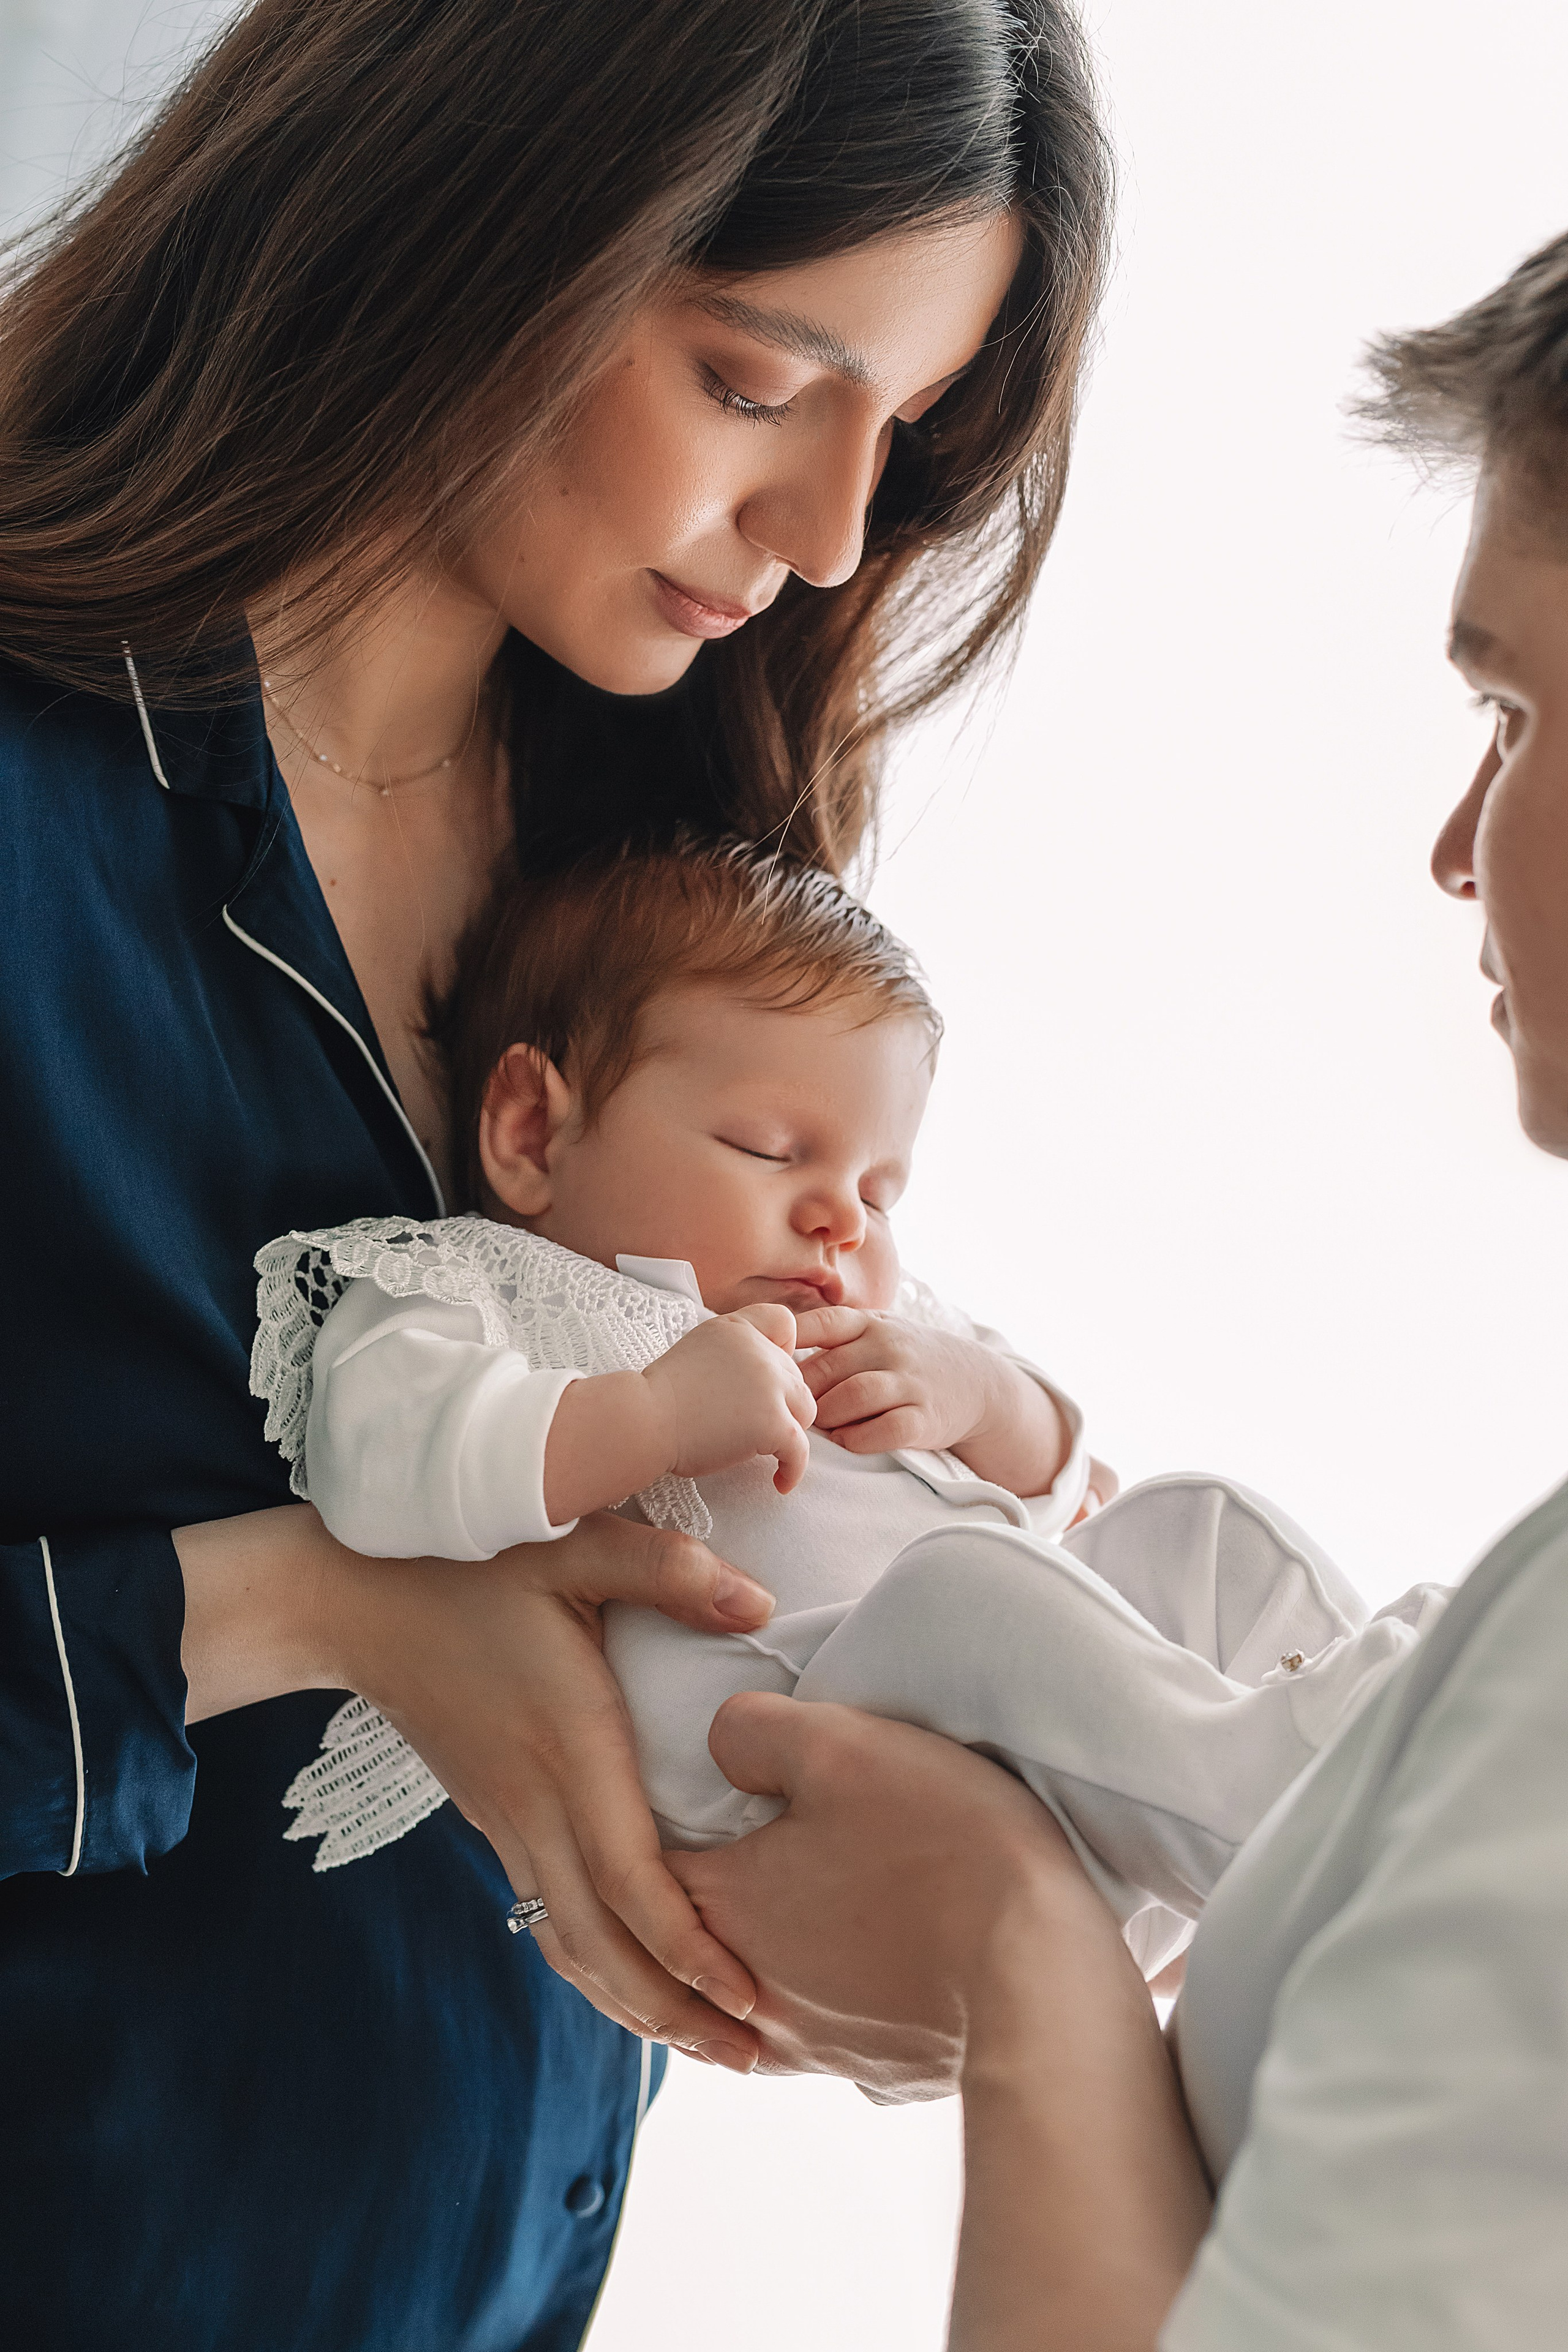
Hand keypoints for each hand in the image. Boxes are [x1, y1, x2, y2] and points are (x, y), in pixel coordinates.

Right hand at [176, 1503, 773, 2068]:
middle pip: (604, 1945)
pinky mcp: (495, 1822)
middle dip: (677, 2012)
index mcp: (567, 1749)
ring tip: (709, 2045)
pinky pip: (551, 1917)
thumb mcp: (572, 1544)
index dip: (689, 1948)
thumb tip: (757, 1603)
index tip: (748, 1995)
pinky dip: (597, 1966)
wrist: (356, 1602)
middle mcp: (535, 1805)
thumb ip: (665, 1567)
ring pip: (570, 1946)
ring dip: (636, 2005)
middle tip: (753, 2059)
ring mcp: (508, 1822)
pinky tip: (638, 1986)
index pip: (631, 1880)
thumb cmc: (471, 1566)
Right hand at [643, 1304, 815, 1492]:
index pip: (784, 1322)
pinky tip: (780, 1482)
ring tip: (765, 1450)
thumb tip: (759, 1382)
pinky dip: (793, 1469)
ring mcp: (770, 1385)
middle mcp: (760, 1351)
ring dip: (789, 1431)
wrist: (645, 1421)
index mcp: (738, 1329)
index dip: (783, 1349)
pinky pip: (801, 1450)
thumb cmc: (660, 1398)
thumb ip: (732, 1354)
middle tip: (754, 1427)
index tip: (765, 1376)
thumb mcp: (697, 1351)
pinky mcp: (773, 1422)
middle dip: (781, 1402)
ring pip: (806, 1410)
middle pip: (796, 1376)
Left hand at [669, 1694, 1211, 2349]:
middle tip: (721, 1842)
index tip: (669, 1789)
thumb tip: (719, 1745)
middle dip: (694, 1893)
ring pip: (748, 1993)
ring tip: (788, 1903)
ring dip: (754, 1951)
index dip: (644, 1819)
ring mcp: (812, 2047)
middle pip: (683, 1938)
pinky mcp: (874, 2071)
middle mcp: (744, 1993)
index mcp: (720, 1908)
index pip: (635, 1865)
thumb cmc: (941, 1849)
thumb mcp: (841, 1744)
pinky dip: (823, 1995)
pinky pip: (824, 2030)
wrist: (1044, 1981)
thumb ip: (754, 1731)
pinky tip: (857, 1965)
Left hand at [793, 1307, 1067, 1494]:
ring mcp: (909, 1383)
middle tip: (788, 1412)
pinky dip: (857, 1440)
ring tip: (815, 1428)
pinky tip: (847, 1441)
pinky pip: (883, 1431)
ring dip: (826, 1417)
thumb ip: (834, 1336)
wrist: (977, 1382)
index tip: (765, 1362)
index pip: (821, 1323)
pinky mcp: (925, 1419)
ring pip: (853, 1397)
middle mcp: (889, 1348)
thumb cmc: (907, 1359)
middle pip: (828, 1369)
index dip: (788, 1341)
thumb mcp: (879, 1331)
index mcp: (870, 1324)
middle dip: (801, 1394)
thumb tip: (771, 1348)